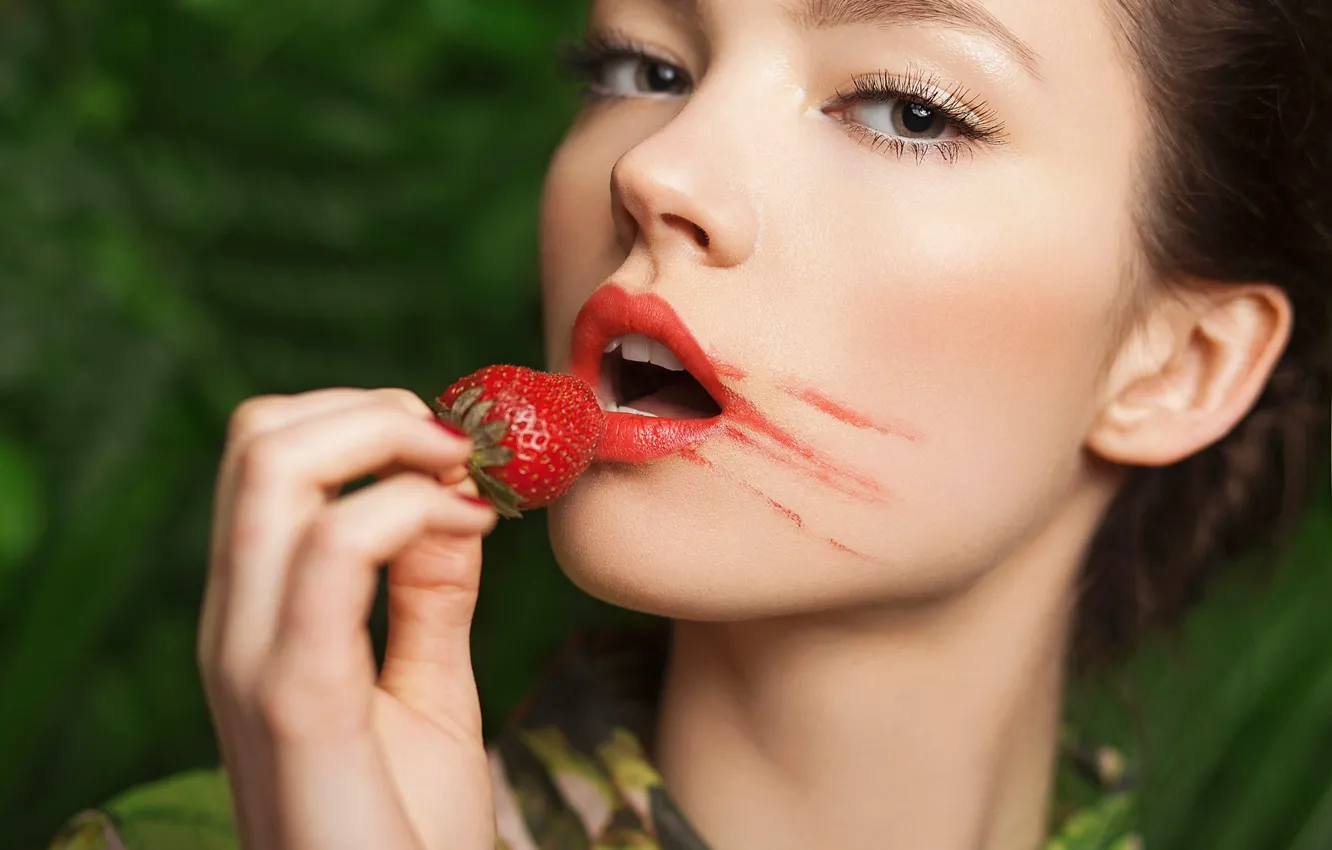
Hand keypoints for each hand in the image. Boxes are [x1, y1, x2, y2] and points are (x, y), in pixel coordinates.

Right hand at [198, 388, 498, 849]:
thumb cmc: (408, 826)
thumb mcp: (429, 688)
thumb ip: (430, 594)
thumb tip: (449, 500)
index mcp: (259, 619)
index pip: (268, 460)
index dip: (363, 423)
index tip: (460, 452)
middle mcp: (237, 627)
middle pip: (260, 441)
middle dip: (371, 411)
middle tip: (464, 447)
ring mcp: (253, 660)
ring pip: (275, 471)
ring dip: (386, 439)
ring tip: (469, 477)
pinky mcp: (298, 701)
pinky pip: (333, 553)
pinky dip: (407, 508)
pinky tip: (473, 524)